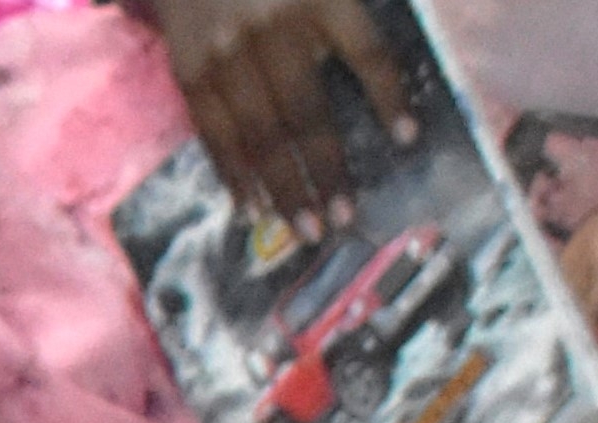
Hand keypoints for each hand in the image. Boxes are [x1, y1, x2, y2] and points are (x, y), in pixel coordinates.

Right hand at [144, 0, 415, 238]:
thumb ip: (349, 13)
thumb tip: (384, 71)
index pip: (366, 53)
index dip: (387, 96)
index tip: (407, 138)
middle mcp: (272, 28)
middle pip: (306, 111)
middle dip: (325, 170)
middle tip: (341, 219)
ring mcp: (227, 54)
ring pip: (260, 134)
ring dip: (283, 188)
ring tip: (304, 227)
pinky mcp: (191, 71)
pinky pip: (215, 134)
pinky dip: (234, 174)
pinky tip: (251, 207)